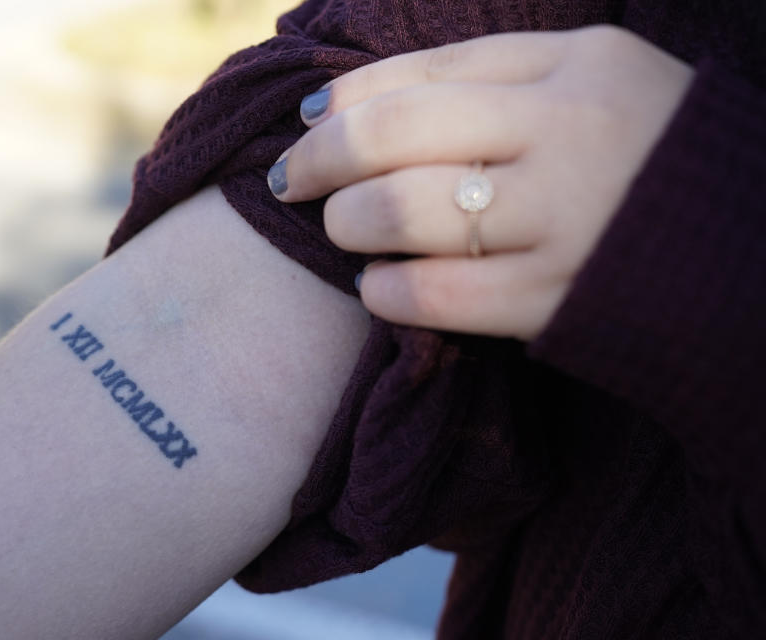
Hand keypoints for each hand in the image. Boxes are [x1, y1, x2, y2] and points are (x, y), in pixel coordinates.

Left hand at [267, 25, 693, 340]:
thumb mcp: (592, 87)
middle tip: (291, 184)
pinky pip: (437, 294)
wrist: (749, 256)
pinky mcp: (558, 301)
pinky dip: (386, 290)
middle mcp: (568, 131)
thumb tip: (347, 107)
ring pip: (405, 213)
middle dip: (320, 162)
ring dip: (349, 226)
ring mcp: (565, 219)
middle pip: (395, 136)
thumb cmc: (651, 162)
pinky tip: (380, 287)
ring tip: (346, 233)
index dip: (344, 101)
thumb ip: (491, 84)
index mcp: (576, 64)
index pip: (424, 72)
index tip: (305, 125)